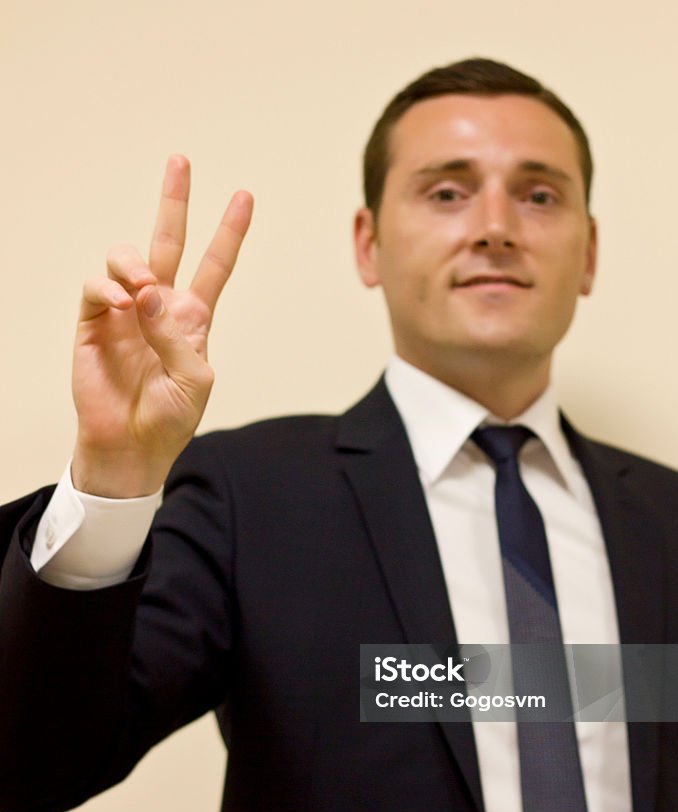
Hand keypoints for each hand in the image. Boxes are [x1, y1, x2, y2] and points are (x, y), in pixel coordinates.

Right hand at [71, 155, 252, 496]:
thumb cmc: (170, 418)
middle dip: (174, 202)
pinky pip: (97, 287)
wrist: (130, 447)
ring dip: (135, 262)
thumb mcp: (195, 380)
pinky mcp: (94, 323)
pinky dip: (109, 287)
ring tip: (141, 285)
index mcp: (193, 319)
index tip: (245, 197)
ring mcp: (125, 311)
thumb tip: (147, 294)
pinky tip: (123, 303)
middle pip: (168, 242)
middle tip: (181, 161)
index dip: (230, 233)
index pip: (215, 267)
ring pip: (127, 259)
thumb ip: (178, 336)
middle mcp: (159, 306)